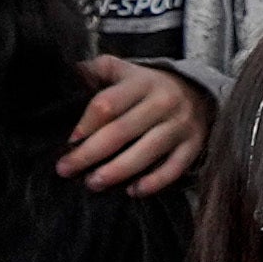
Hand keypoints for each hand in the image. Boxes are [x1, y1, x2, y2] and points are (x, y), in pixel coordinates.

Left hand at [58, 58, 209, 193]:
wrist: (197, 91)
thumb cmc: (146, 86)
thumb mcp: (123, 70)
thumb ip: (95, 70)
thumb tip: (66, 72)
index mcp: (141, 82)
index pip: (108, 104)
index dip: (86, 124)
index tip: (69, 141)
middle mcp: (163, 102)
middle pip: (121, 131)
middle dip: (90, 153)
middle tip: (65, 169)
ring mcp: (180, 125)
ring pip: (146, 152)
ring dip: (117, 171)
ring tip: (93, 184)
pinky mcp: (193, 145)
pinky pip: (174, 168)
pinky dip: (154, 182)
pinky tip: (133, 191)